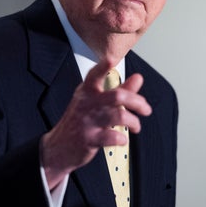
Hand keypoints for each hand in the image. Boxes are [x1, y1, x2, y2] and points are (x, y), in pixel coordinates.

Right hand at [40, 57, 151, 187]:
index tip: (111, 59)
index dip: (102, 67)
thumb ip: (119, 90)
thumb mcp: (95, 102)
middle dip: (138, 102)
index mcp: (87, 92)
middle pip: (117, 96)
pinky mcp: (89, 139)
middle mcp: (87, 104)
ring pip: (119, 116)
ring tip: (135, 126)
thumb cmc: (80, 122)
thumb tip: (138, 78)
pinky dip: (122, 138)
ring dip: (134, 122)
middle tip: (146, 109)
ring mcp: (87, 121)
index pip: (94, 76)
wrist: (59, 147)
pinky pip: (112, 136)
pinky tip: (122, 139)